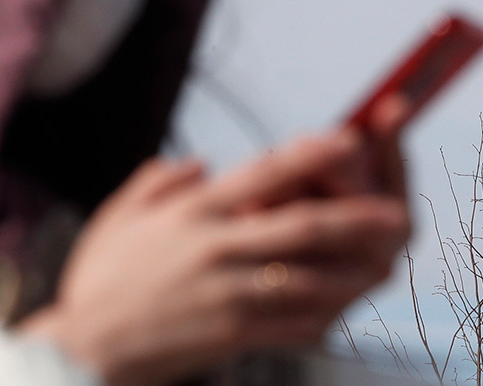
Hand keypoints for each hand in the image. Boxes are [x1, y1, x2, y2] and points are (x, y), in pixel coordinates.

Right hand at [19, 123, 409, 385]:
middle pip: (302, 226)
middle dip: (356, 215)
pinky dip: (325, 312)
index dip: (312, 154)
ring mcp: (228, 293)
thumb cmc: (104, 273)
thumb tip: (203, 165)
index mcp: (196, 211)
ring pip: (309, 277)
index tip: (351, 138)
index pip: (264, 173)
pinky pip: (292, 322)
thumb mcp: (123, 211)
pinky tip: (347, 303)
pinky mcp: (232, 333)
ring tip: (386, 259)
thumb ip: (163, 179)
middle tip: (397, 211)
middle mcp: (217, 248)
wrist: (85, 345)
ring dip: (355, 267)